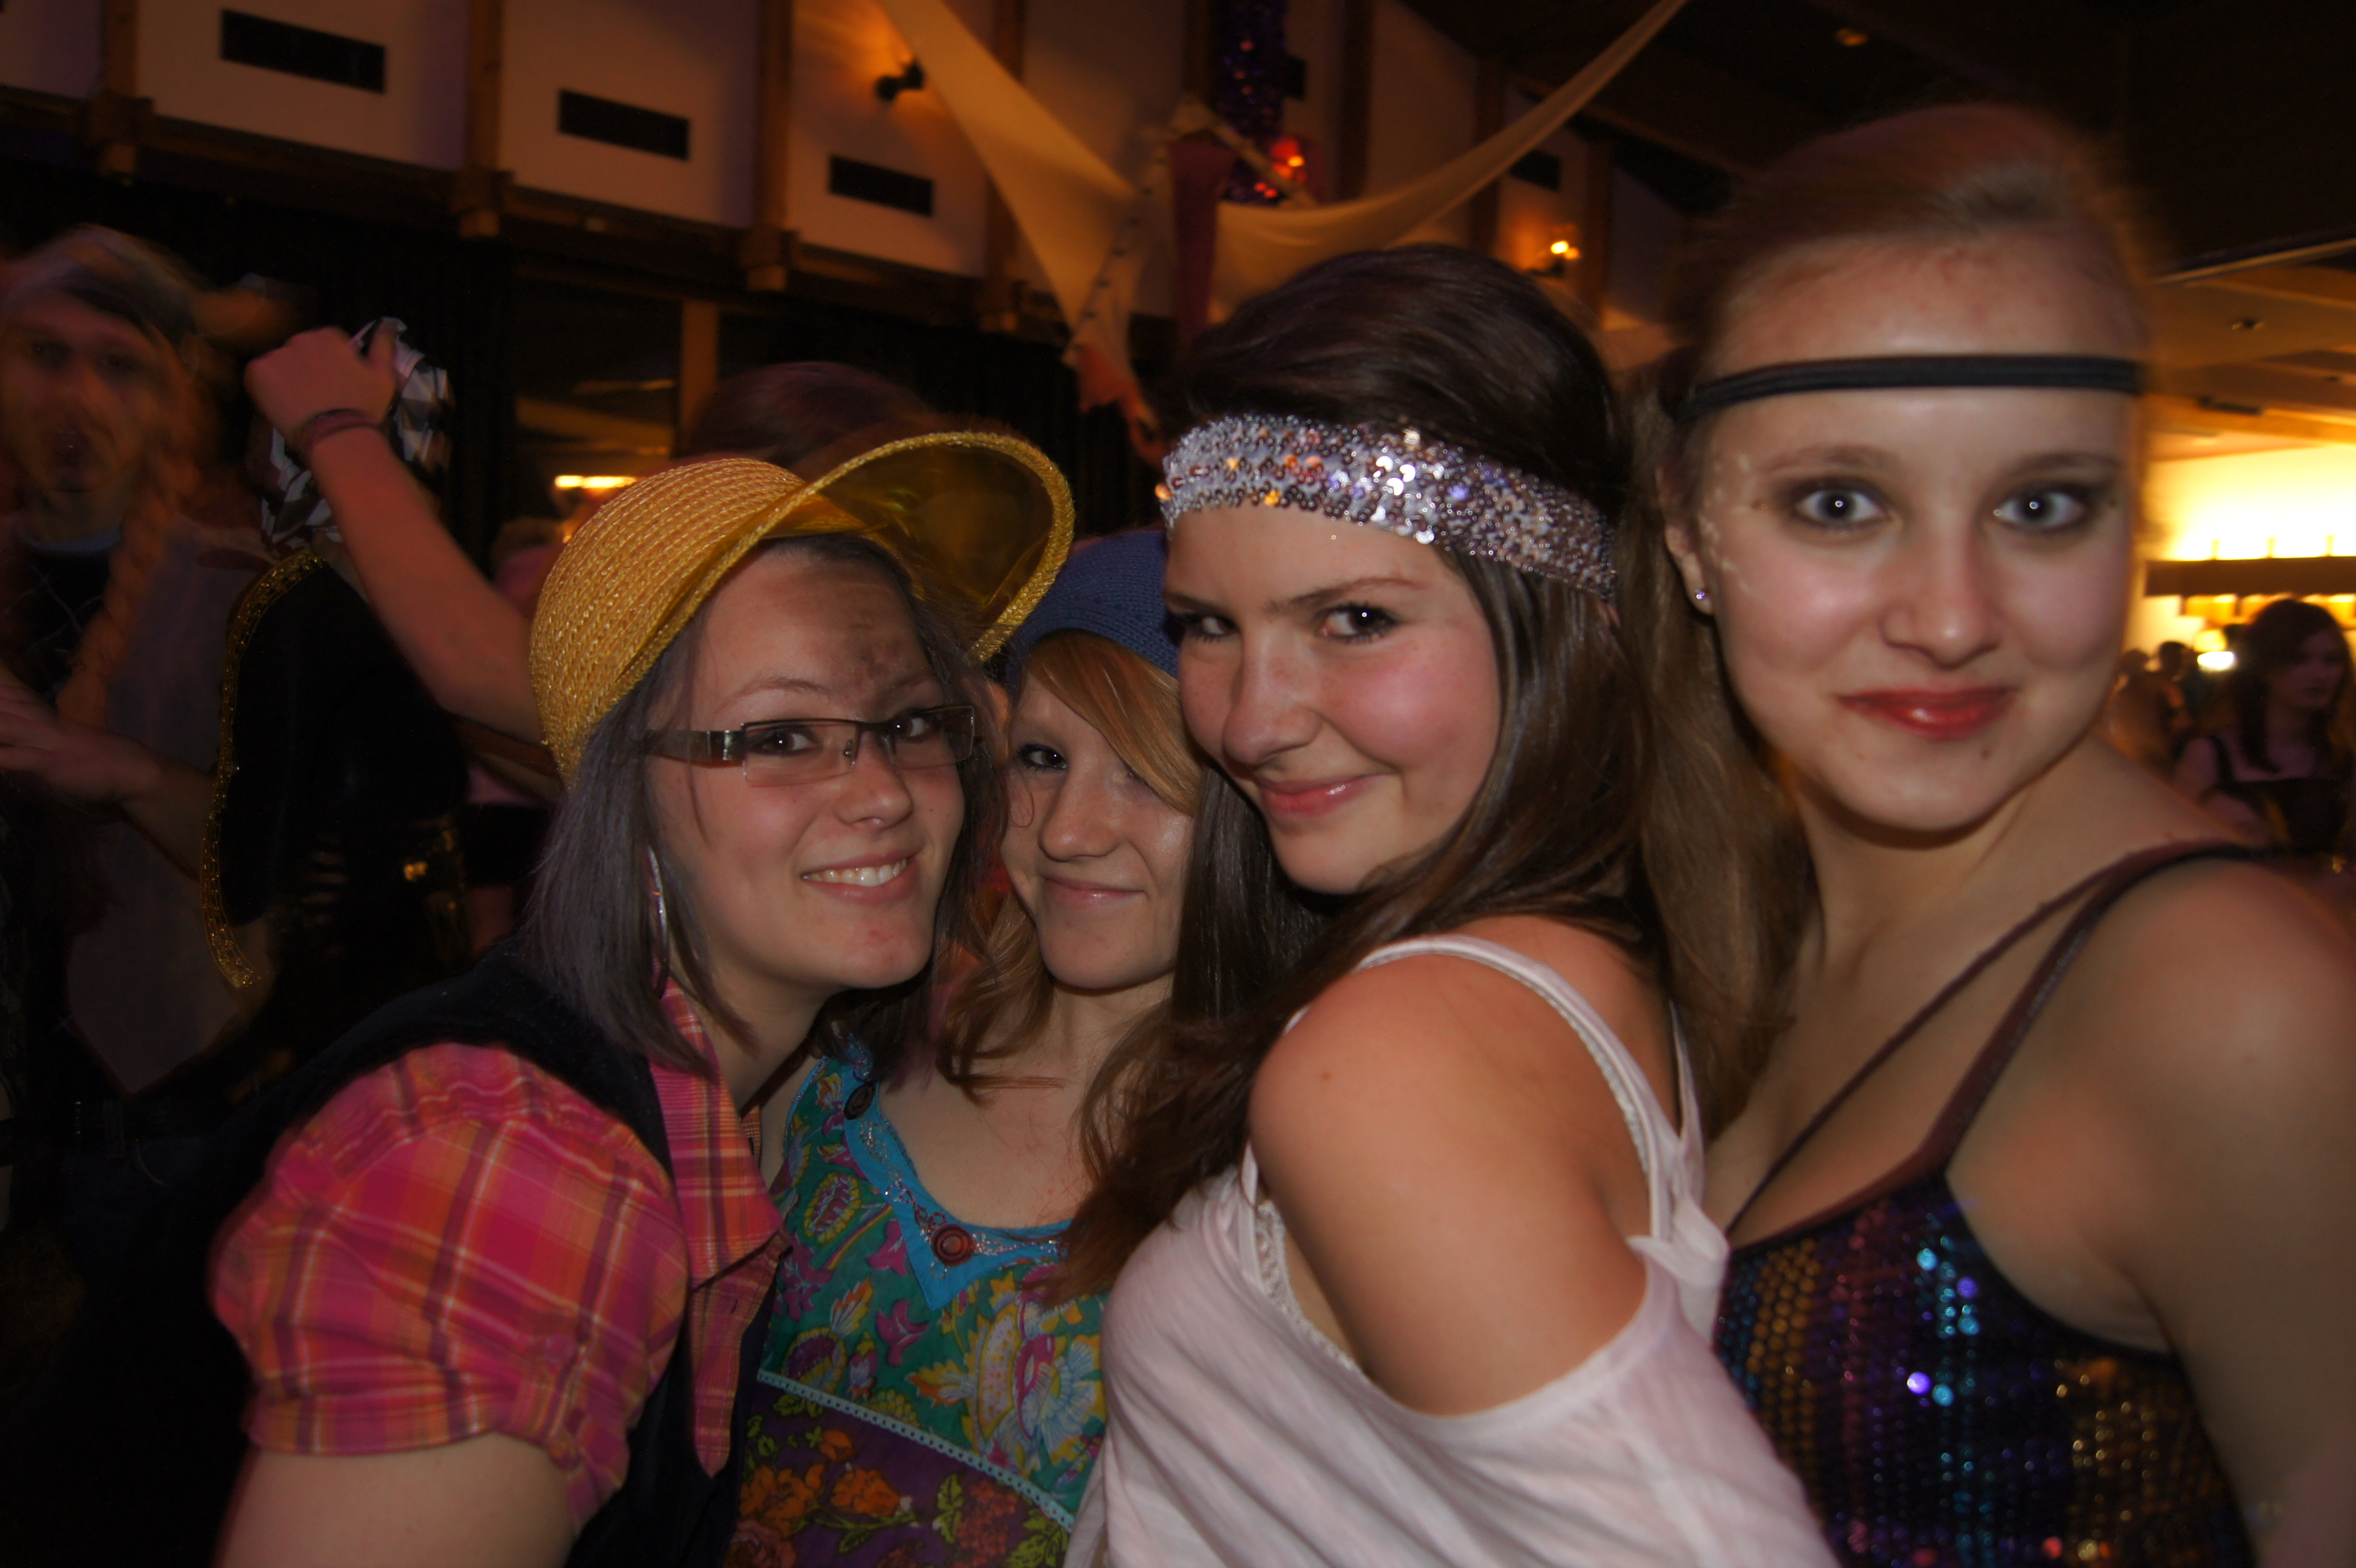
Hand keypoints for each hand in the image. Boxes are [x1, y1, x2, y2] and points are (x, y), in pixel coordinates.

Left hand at [0, 664, 163, 805]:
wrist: (128, 766)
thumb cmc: (88, 754)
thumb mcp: (53, 736)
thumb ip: (26, 728)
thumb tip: (9, 717)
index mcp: (35, 712)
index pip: (3, 694)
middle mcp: (35, 720)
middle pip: (0, 704)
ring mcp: (43, 740)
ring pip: (4, 724)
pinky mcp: (50, 762)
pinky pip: (17, 758)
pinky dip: (2, 756)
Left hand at [245, 325, 398, 440]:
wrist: (338, 438)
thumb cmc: (365, 408)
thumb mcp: (384, 376)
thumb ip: (383, 345)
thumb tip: (389, 323)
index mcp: (329, 336)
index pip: (323, 343)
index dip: (328, 364)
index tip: (334, 383)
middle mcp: (301, 339)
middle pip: (299, 350)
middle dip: (304, 367)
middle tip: (316, 395)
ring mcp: (278, 354)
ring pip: (279, 363)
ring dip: (285, 377)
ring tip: (298, 402)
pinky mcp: (259, 372)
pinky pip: (258, 374)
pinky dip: (266, 387)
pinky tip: (282, 404)